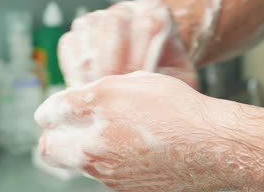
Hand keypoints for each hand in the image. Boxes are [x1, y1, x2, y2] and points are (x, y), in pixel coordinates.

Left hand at [35, 72, 235, 191]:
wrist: (214, 146)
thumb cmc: (180, 110)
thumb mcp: (136, 82)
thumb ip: (98, 90)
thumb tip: (77, 99)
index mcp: (100, 107)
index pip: (50, 111)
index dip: (50, 109)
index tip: (55, 110)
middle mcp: (98, 143)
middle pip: (49, 147)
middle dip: (51, 135)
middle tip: (64, 127)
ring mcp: (109, 173)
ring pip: (75, 163)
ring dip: (80, 149)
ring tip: (108, 134)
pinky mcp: (123, 189)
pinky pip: (101, 175)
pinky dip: (105, 162)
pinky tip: (127, 149)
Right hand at [58, 0, 197, 87]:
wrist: (150, 75)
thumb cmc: (167, 77)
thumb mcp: (180, 78)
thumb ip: (172, 78)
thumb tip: (151, 92)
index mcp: (155, 11)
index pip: (147, 24)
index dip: (140, 56)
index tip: (137, 82)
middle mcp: (126, 9)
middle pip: (113, 22)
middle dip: (112, 59)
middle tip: (113, 86)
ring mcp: (98, 17)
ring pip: (87, 29)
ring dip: (91, 63)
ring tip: (98, 89)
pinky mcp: (77, 33)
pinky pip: (68, 43)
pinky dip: (73, 66)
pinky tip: (84, 86)